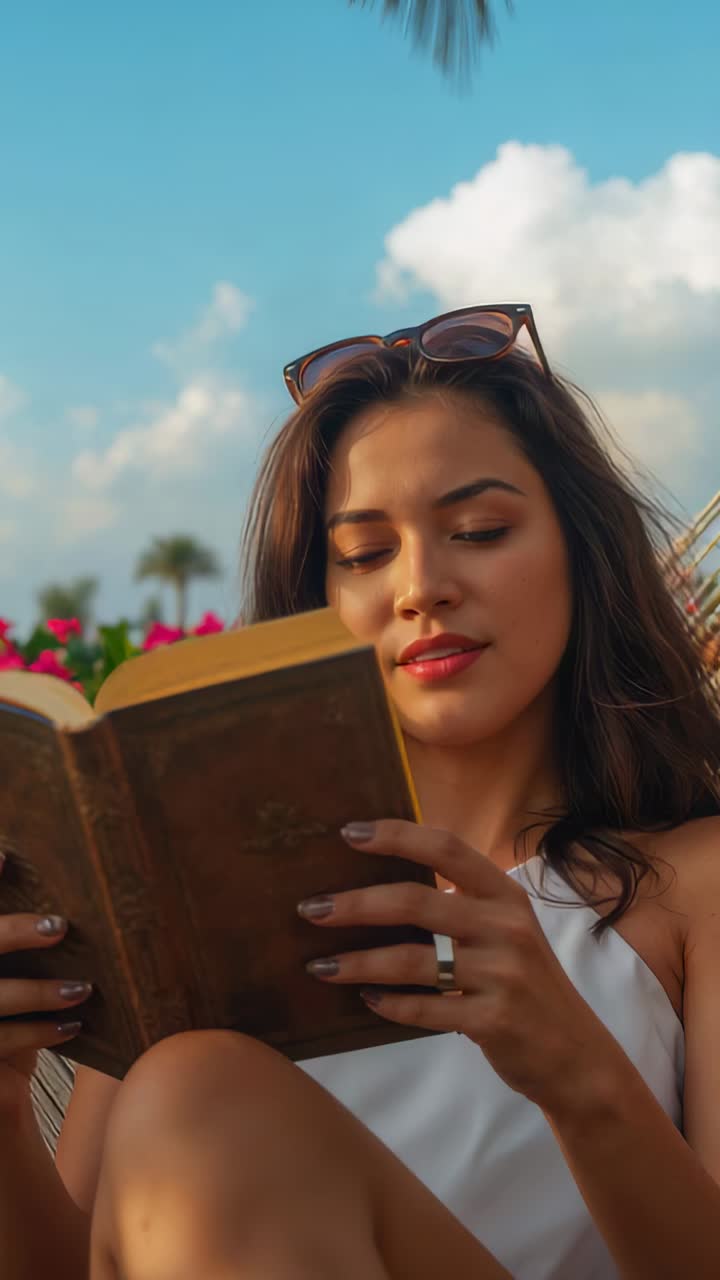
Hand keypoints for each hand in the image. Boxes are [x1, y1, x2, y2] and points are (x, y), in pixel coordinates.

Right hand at [0, 851, 91, 1118]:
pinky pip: (2, 1041)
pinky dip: (39, 1031)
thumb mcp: (13, 982)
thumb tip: (74, 914)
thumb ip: (26, 949)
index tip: (7, 856)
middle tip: (60, 926)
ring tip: (82, 988)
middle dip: (13, 932)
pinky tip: (72, 1025)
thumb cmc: (9, 1030)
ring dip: (39, 991)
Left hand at [298, 820, 618, 1113]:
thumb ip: (461, 906)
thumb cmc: (526, 985)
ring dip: (357, 962)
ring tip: (319, 966)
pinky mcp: (494, 1021)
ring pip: (411, 960)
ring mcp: (502, 975)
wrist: (577, 1057)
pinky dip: (389, 1004)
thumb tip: (382, 885)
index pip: (446, 848)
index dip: (395, 836)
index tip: (347, 832)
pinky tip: (366, 1000)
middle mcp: (505, 927)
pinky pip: (424, 1009)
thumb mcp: (506, 932)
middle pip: (416, 901)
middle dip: (355, 904)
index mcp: (505, 896)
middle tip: (311, 908)